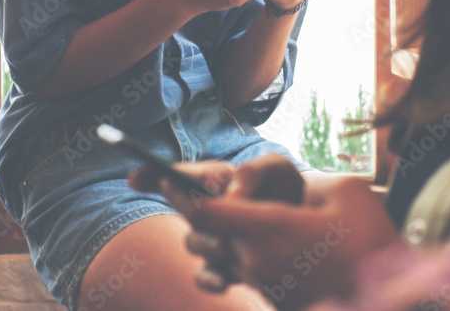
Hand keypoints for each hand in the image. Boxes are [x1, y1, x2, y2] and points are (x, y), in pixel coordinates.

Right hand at [130, 155, 306, 293]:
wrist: (314, 230)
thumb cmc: (290, 192)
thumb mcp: (277, 170)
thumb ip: (253, 171)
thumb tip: (230, 194)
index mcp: (215, 182)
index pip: (176, 176)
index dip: (152, 175)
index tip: (135, 179)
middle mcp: (207, 211)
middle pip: (185, 210)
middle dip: (195, 210)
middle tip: (215, 210)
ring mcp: (214, 242)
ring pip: (195, 244)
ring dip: (210, 244)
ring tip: (230, 245)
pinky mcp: (225, 271)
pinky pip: (205, 277)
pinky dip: (213, 278)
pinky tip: (226, 279)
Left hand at [158, 158, 399, 309]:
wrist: (392, 297)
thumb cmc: (372, 237)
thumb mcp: (346, 189)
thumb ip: (304, 179)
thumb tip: (277, 183)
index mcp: (272, 229)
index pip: (206, 212)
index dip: (178, 191)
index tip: (165, 175)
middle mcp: (258, 259)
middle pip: (198, 234)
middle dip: (186, 209)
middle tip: (173, 184)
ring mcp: (262, 282)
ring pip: (209, 257)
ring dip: (203, 236)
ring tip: (210, 214)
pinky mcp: (271, 297)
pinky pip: (228, 276)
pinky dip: (221, 260)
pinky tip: (232, 243)